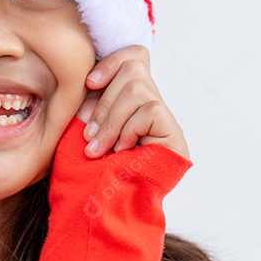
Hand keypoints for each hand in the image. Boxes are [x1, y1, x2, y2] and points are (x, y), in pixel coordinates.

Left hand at [75, 45, 189, 160]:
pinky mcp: (172, 129)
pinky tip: (123, 151)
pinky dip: (127, 130)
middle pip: (133, 67)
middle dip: (103, 101)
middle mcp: (151, 102)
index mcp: (130, 99)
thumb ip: (92, 101)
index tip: (89, 83)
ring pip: (136, 88)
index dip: (112, 61)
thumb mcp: (88, 127)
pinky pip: (147, 109)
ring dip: (111, 120)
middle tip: (88, 136)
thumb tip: (90, 79)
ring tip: (99, 148)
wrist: (110, 205)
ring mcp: (164, 116)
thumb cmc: (96, 168)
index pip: (134, 55)